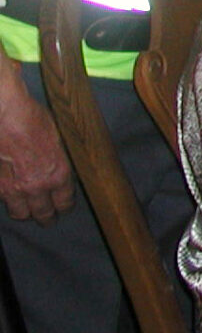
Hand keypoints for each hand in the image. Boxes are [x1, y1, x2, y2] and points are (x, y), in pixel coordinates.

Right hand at [0, 78, 74, 223]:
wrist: (5, 115)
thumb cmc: (34, 119)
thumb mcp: (60, 138)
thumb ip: (61, 159)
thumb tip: (64, 166)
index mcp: (58, 174)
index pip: (65, 203)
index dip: (65, 206)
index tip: (64, 206)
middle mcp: (36, 186)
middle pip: (43, 214)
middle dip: (47, 217)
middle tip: (47, 217)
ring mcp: (13, 188)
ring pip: (20, 214)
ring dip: (25, 212)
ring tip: (28, 210)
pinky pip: (3, 201)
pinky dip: (8, 200)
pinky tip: (11, 195)